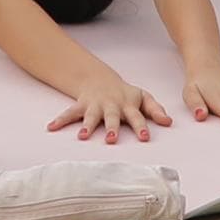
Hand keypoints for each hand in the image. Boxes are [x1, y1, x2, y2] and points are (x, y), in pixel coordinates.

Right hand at [46, 64, 172, 143]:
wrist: (100, 80)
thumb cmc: (125, 94)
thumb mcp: (143, 98)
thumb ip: (155, 110)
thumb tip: (169, 123)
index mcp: (128, 105)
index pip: (137, 116)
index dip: (141, 126)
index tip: (145, 137)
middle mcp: (111, 105)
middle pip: (112, 117)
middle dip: (111, 128)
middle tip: (112, 140)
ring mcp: (95, 105)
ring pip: (90, 116)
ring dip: (86, 125)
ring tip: (83, 136)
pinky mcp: (81, 106)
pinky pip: (69, 113)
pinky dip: (59, 120)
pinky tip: (51, 128)